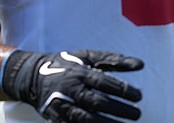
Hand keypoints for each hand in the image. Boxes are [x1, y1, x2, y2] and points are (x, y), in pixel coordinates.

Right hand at [0, 49, 143, 121]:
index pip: (104, 82)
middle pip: (96, 102)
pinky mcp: (54, 118)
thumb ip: (115, 60)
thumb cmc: (68, 64)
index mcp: (80, 72)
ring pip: (84, 118)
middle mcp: (70, 89)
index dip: (123, 90)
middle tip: (137, 114)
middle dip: (118, 110)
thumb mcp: (89, 56)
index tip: (139, 97)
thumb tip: (141, 65)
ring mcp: (61, 105)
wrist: (32, 76)